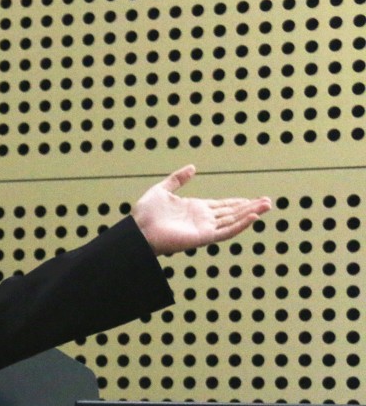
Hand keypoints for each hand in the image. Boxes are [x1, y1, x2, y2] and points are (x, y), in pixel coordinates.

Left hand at [132, 165, 271, 255]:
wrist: (137, 230)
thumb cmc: (145, 214)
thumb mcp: (162, 190)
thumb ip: (177, 179)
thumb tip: (192, 168)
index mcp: (195, 208)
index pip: (222, 205)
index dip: (238, 202)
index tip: (253, 199)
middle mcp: (202, 219)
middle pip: (232, 212)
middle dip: (250, 207)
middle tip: (268, 201)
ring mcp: (204, 228)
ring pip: (233, 220)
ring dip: (250, 213)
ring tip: (267, 206)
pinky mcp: (202, 237)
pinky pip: (226, 232)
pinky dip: (240, 226)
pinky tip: (253, 218)